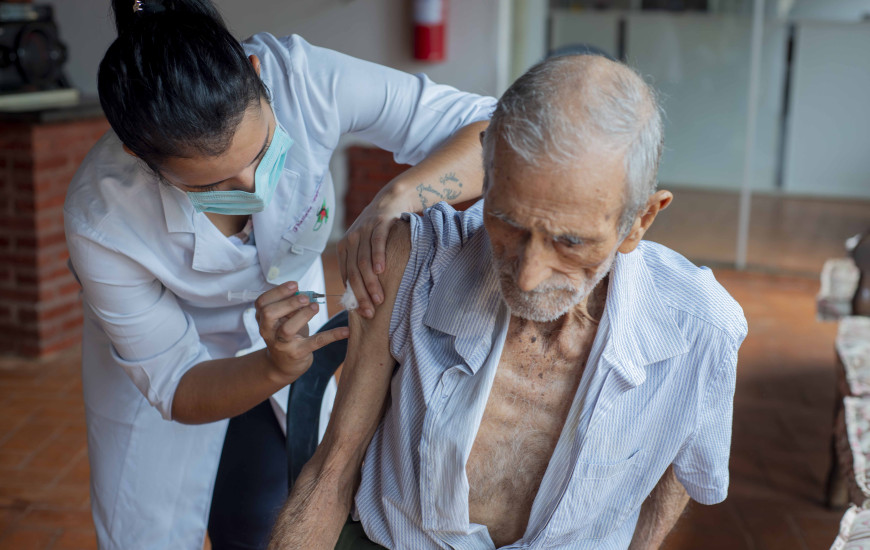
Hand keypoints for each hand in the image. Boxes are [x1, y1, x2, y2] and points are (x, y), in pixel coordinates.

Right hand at [255, 282, 349, 380]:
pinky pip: (316, 342)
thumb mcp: (284, 319)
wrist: (283, 365)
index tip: (294, 285)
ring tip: (315, 307)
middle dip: (288, 302)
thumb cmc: (285, 335)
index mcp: (264, 319)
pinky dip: (333, 335)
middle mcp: (269, 332)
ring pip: (287, 329)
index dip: (277, 292)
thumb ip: (290, 306)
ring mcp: (282, 344)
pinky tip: (346, 331)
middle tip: (305, 297)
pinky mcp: (298, 354)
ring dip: (303, 315)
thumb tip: (304, 292)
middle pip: (269, 313)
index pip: (262, 302)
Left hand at [337, 186, 406, 318]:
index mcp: (343, 249)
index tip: (362, 312)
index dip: (353, 297)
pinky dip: (378, 257)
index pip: (346, 277)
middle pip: (353, 273)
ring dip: (371, 282)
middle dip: (361, 295)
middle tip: (370, 312)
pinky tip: (381, 271)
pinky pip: (377, 242)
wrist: (389, 201)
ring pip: (364, 262)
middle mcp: (351, 240)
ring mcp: (364, 231)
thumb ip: (358, 267)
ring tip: (379, 299)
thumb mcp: (363, 247)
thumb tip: (358, 296)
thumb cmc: (377, 231)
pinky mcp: (379, 223)